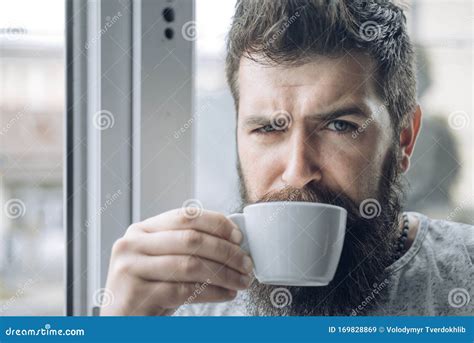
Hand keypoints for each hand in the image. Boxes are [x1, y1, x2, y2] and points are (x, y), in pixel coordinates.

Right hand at [100, 208, 252, 315]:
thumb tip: (232, 243)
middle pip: (191, 239)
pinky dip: (212, 292)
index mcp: (141, 230)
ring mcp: (131, 268)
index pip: (185, 216)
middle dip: (226, 251)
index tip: (238, 236)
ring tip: (241, 281)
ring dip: (224, 274)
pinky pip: (184, 290)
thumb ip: (187, 248)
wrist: (121, 322)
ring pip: (190, 265)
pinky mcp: (137, 294)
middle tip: (246, 263)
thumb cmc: (148, 290)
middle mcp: (132, 244)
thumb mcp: (163, 262)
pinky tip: (226, 294)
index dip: (216, 223)